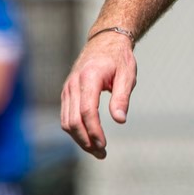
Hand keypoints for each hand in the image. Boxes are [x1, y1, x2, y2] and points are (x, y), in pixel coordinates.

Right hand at [60, 30, 137, 158]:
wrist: (105, 40)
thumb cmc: (118, 58)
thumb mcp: (127, 74)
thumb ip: (122, 97)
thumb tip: (120, 120)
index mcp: (89, 77)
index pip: (86, 111)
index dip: (94, 131)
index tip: (104, 145)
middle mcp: (73, 84)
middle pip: (73, 121)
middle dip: (86, 141)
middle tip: (102, 154)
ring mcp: (67, 88)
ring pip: (66, 121)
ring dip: (80, 139)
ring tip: (97, 150)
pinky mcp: (66, 93)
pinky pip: (66, 116)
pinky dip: (75, 130)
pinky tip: (89, 138)